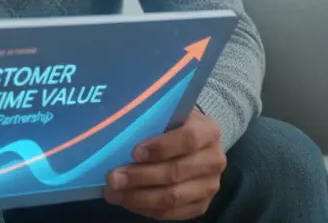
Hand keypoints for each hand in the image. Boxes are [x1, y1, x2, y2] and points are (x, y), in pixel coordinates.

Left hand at [103, 108, 225, 219]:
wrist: (192, 141)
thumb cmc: (172, 124)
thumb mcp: (166, 114)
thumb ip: (150, 119)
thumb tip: (118, 129)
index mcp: (208, 131)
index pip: (188, 139)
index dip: (160, 147)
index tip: (134, 152)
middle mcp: (214, 160)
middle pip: (176, 172)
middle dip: (140, 177)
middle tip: (113, 178)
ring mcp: (210, 185)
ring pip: (173, 197)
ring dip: (139, 197)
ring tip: (114, 193)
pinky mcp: (201, 205)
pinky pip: (172, 213)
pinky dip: (146, 209)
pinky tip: (127, 201)